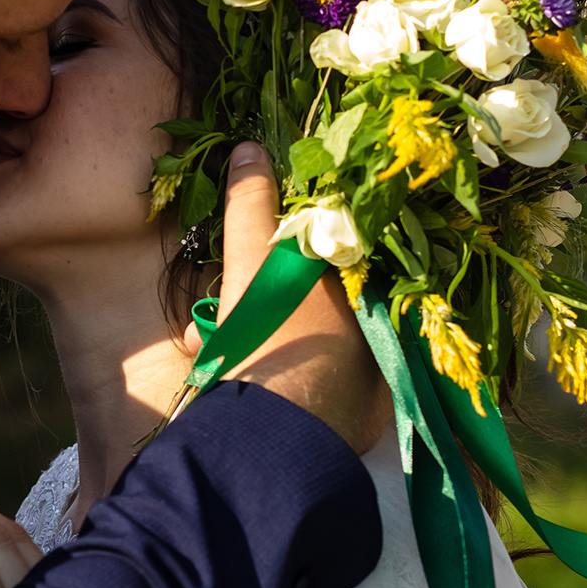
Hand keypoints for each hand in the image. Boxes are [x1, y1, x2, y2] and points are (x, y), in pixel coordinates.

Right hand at [190, 143, 390, 454]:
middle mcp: (376, 329)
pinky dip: (264, 373)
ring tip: (210, 345)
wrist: (275, 438)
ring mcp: (366, 376)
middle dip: (253, 297)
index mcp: (364, 287)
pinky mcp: (350, 416)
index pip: (328, 254)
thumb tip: (249, 149)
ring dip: (245, 336)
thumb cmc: (273, 336)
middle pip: (308, 297)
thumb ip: (252, 204)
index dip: (282, 252)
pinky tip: (225, 377)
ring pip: (299, 338)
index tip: (250, 259)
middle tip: (221, 307)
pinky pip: (304, 380)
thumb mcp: (254, 261)